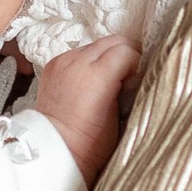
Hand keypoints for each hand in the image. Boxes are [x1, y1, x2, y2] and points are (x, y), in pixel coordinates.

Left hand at [30, 33, 140, 186]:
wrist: (54, 150)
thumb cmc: (90, 144)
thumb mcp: (120, 117)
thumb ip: (127, 88)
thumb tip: (134, 75)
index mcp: (97, 77)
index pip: (127, 50)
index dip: (137, 62)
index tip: (138, 77)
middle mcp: (77, 63)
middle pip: (112, 41)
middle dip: (126, 53)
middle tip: (130, 73)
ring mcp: (62, 61)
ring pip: (95, 44)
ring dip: (107, 55)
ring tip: (110, 77)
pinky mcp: (53, 64)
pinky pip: (78, 53)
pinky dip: (89, 60)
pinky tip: (91, 79)